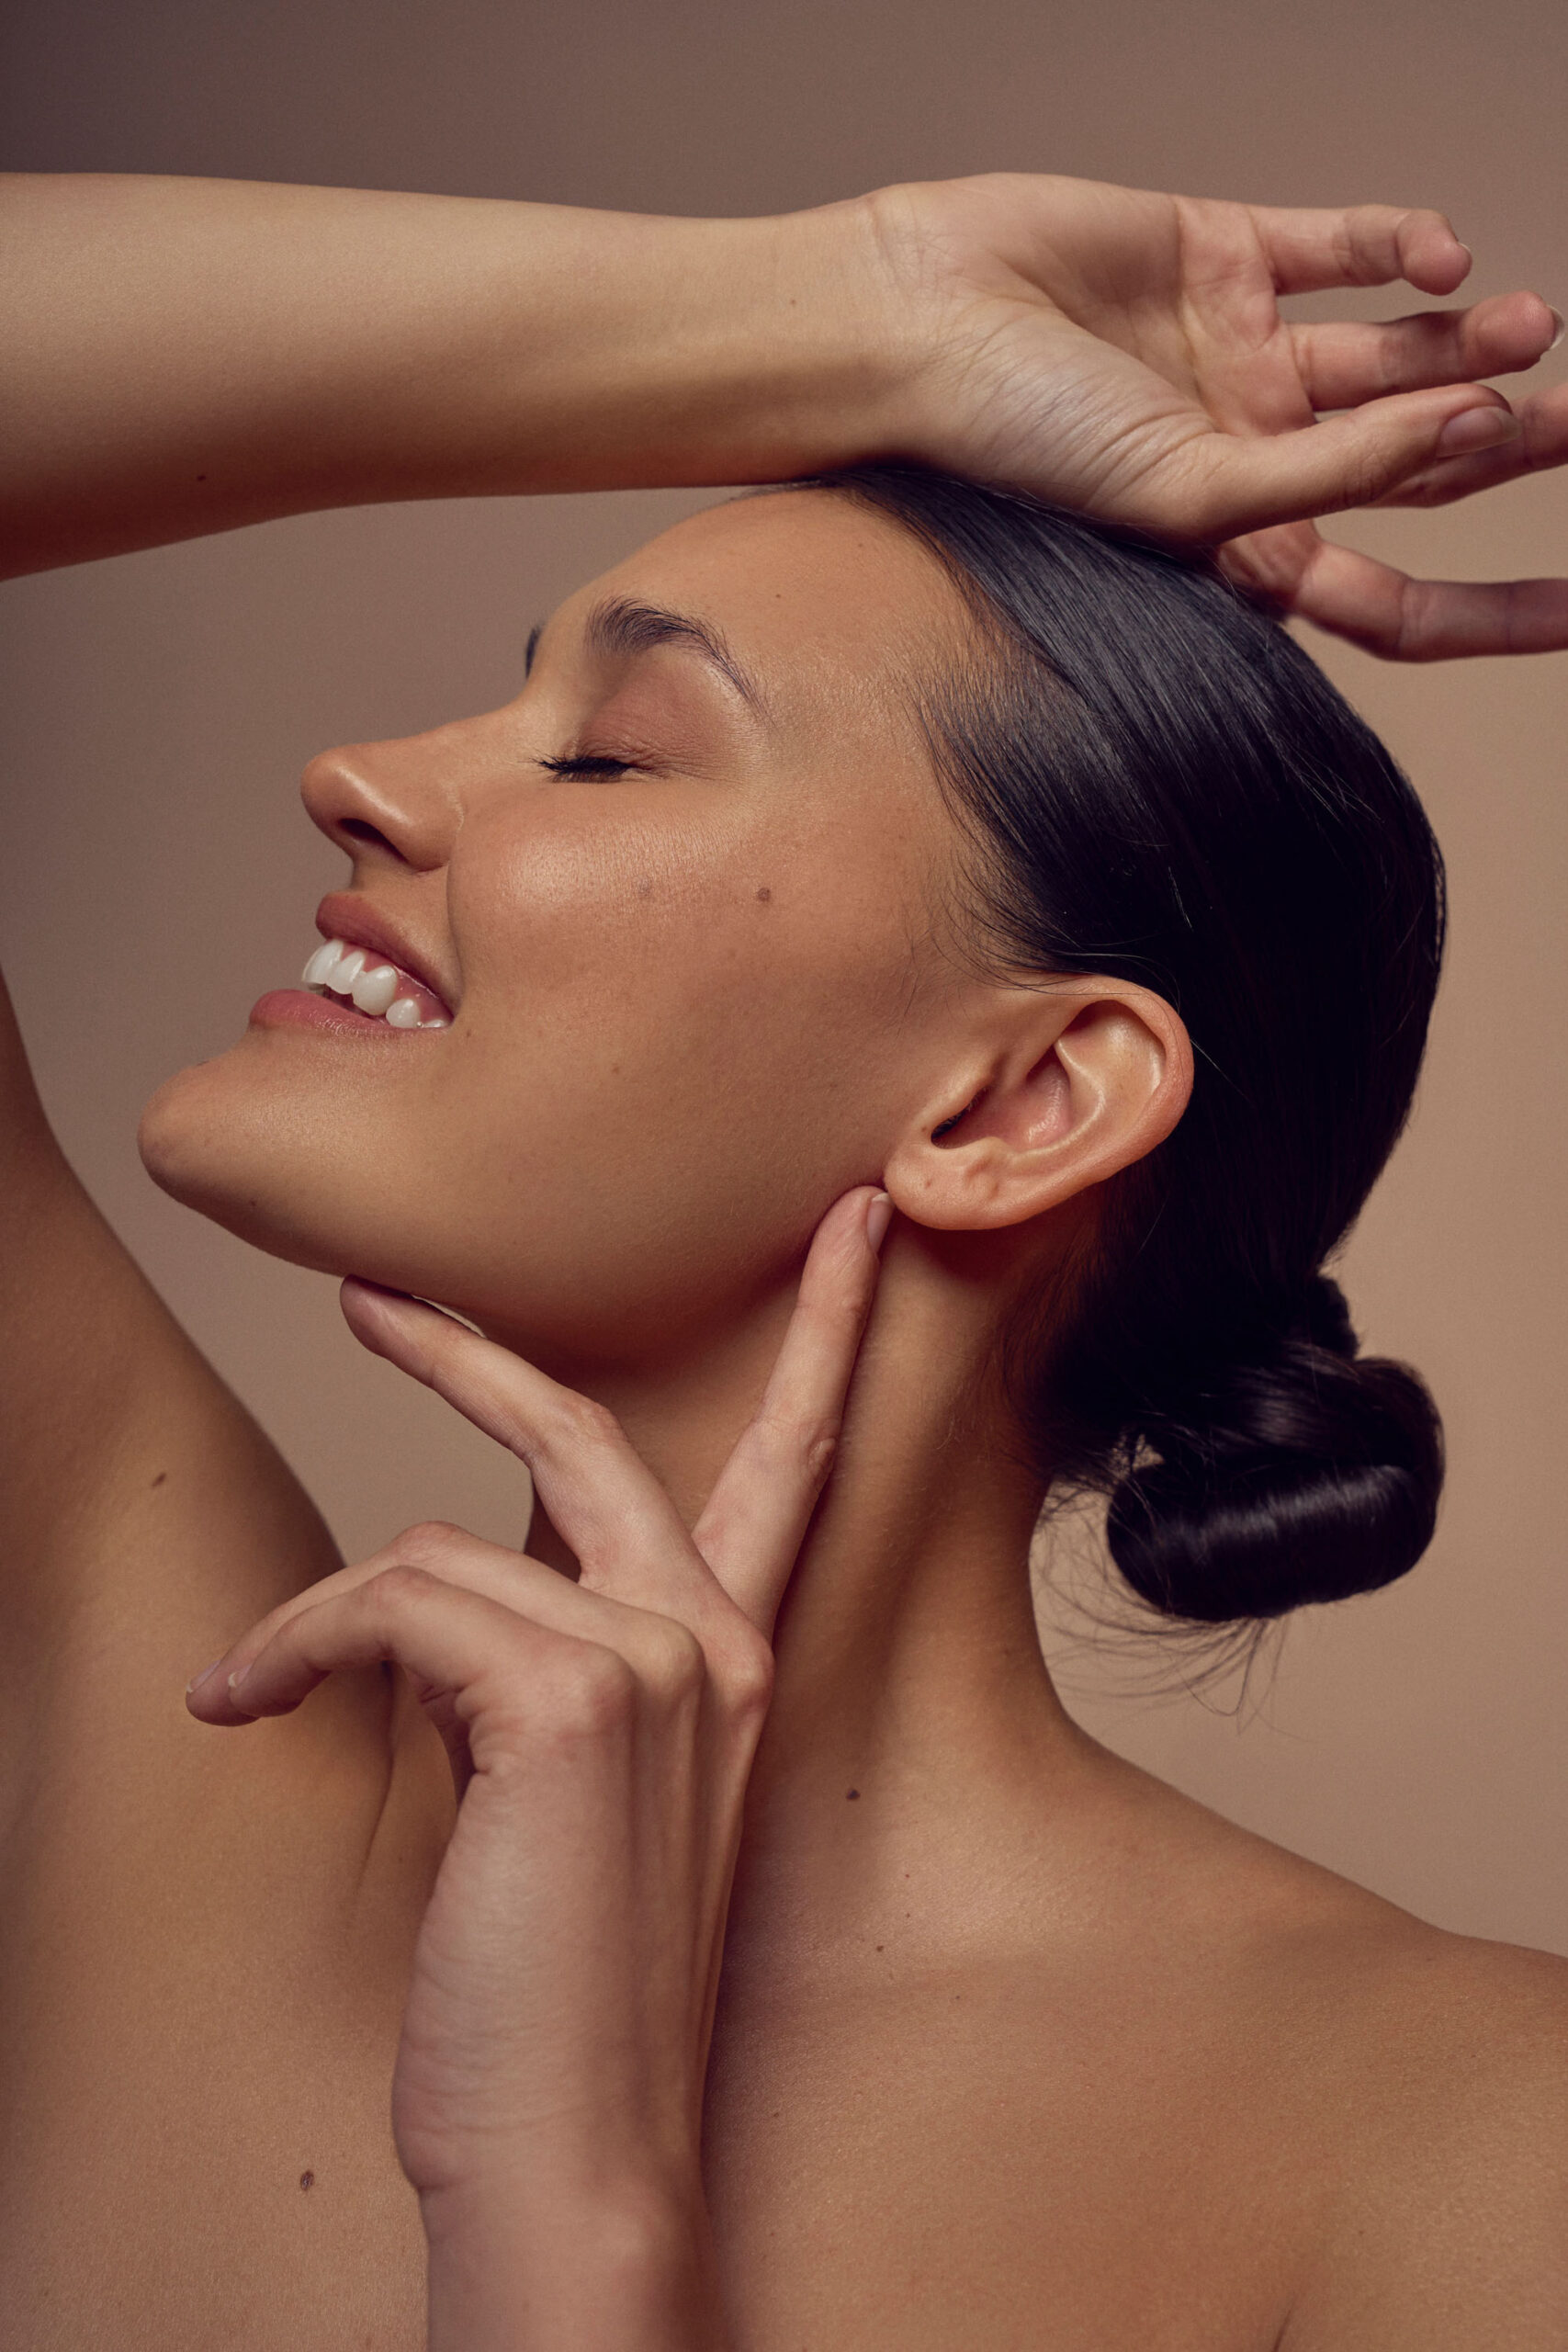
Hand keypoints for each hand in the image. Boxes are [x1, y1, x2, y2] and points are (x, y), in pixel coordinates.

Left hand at [184, 1185, 888, 2347]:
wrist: (583, 2155)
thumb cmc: (563, 1989)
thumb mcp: (570, 1794)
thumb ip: (539, 1663)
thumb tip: (443, 1588)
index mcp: (734, 1663)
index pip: (791, 1460)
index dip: (829, 1331)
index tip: (859, 1220)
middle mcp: (713, 1644)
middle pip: (586, 1431)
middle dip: (468, 1352)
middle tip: (370, 1301)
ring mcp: (656, 1662)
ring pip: (436, 1551)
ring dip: (319, 1625)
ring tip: (253, 1690)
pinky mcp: (570, 1697)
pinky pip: (387, 1606)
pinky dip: (290, 1649)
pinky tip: (241, 1705)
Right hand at [872, 172, 1567, 656]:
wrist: (913, 326)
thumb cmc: (1015, 449)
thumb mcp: (1191, 493)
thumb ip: (1339, 469)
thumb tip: (1482, 421)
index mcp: (1243, 548)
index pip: (1392, 600)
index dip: (1490, 611)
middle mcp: (1251, 455)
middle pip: (1419, 461)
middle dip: (1509, 445)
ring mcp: (1241, 354)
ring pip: (1397, 349)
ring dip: (1472, 336)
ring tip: (1536, 324)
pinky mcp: (1223, 255)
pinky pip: (1342, 247)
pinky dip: (1402, 246)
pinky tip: (1439, 257)